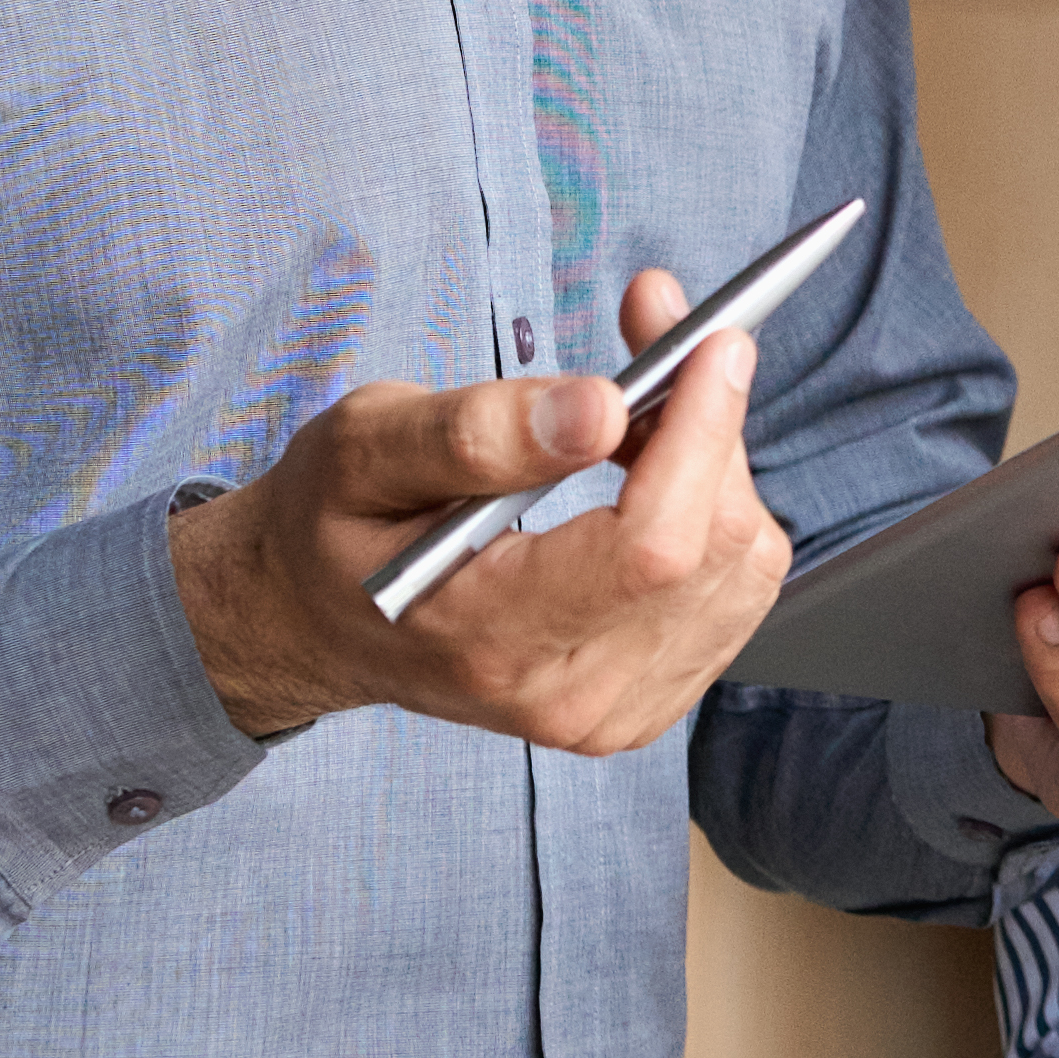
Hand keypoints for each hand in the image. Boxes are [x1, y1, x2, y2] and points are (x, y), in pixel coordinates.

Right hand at [173, 270, 788, 753]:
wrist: (315, 621)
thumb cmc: (334, 525)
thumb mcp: (364, 447)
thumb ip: (475, 431)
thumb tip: (600, 410)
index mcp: (487, 636)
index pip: (649, 550)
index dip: (701, 436)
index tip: (711, 345)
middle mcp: (563, 696)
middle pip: (713, 553)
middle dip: (711, 427)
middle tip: (668, 344)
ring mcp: (610, 713)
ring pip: (743, 570)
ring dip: (717, 467)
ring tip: (640, 416)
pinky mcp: (645, 704)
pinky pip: (736, 595)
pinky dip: (716, 515)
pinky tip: (652, 478)